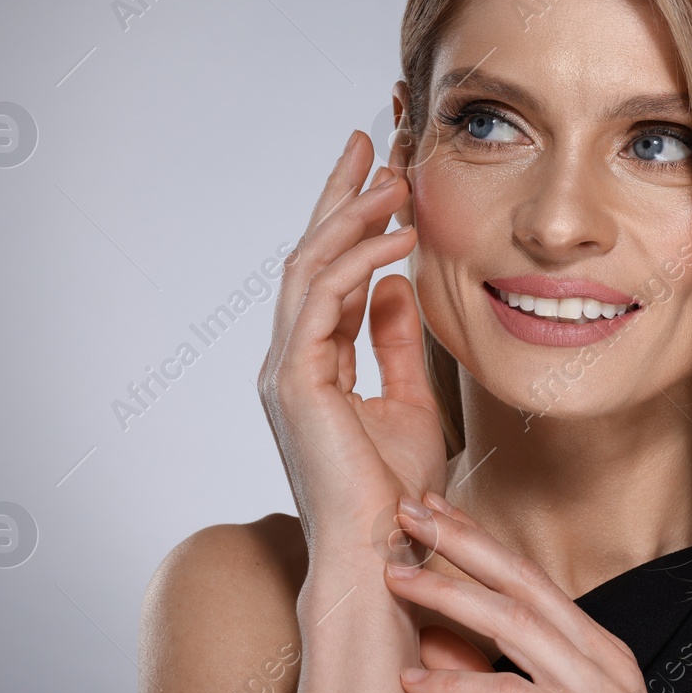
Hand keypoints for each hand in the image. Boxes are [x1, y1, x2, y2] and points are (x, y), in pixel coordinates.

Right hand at [258, 129, 444, 562]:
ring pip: (308, 268)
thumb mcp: (407, 402)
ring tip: (394, 177)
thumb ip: (395, 346)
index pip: (327, 274)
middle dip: (339, 195)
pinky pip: (323, 301)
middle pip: (308, 256)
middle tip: (371, 140)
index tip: (379, 172)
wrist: (381, 552)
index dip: (349, 220)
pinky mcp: (295, 383)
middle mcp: (288, 361)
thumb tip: (397, 289)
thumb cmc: (394, 493)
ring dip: (351, 216)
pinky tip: (398, 239)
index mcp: (310, 365)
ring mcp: (285, 371)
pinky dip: (359, 262)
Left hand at [384, 492, 691, 692]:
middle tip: (407, 510)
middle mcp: (603, 661)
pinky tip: (415, 680)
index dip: (478, 542)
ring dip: (449, 596)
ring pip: (516, 625)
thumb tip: (436, 643)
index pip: (529, 580)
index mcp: (595, 653)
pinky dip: (456, 684)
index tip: (432, 512)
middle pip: (523, 583)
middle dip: (461, 543)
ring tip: (395, 579)